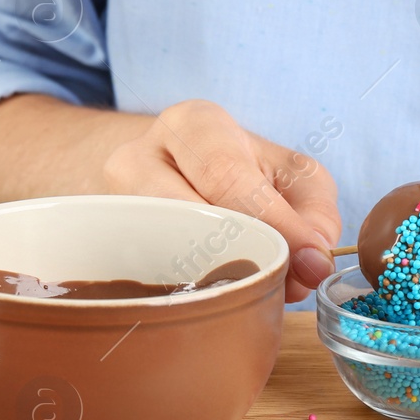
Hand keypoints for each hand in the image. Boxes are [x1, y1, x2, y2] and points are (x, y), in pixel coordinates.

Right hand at [103, 100, 339, 300]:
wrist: (173, 172)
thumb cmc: (241, 173)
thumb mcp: (289, 175)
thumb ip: (314, 211)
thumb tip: (314, 262)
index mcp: (193, 124)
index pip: (227, 175)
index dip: (272, 223)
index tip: (308, 264)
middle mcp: (139, 154)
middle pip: (188, 213)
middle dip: (242, 253)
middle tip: (282, 283)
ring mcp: (113, 200)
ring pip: (161, 248)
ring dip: (213, 277)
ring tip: (250, 289)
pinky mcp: (106, 239)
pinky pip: (146, 272)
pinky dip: (186, 289)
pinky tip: (212, 295)